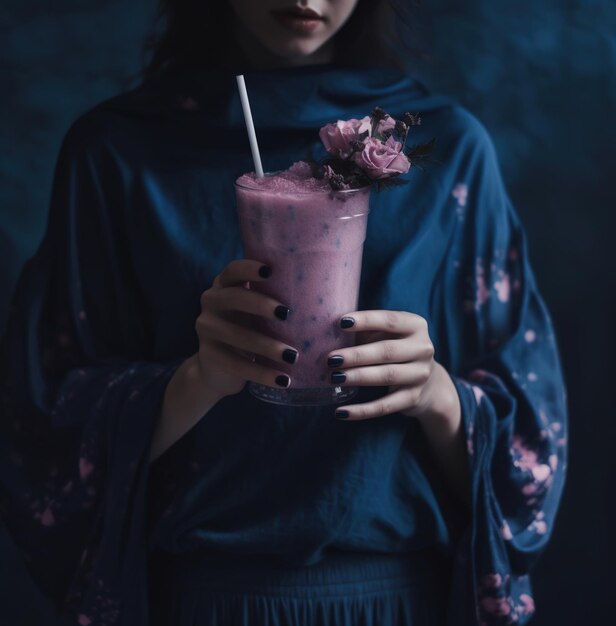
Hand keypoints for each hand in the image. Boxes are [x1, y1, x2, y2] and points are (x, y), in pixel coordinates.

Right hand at [195, 259, 298, 399]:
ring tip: (293, 356)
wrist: (219, 368)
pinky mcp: (208, 356)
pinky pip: (236, 365)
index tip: (271, 271)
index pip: (233, 270)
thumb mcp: (257, 313)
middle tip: (287, 314)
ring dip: (267, 346)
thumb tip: (330, 291)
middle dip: (260, 304)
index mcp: (224, 285)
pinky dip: (262, 374)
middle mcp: (211, 302)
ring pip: (236, 335)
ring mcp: (205, 329)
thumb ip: (276, 299)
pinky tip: (283, 380)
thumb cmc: (251, 329)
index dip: (249, 268)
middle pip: (234, 298)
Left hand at [327, 310, 459, 421]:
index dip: (366, 320)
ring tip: (334, 378)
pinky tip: (340, 412)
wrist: (428, 382)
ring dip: (358, 377)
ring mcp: (420, 375)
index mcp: (415, 326)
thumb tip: (326, 333)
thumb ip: (364, 330)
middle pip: (387, 351)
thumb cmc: (394, 349)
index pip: (390, 320)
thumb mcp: (385, 334)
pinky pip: (385, 406)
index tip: (341, 322)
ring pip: (387, 376)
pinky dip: (362, 411)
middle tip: (331, 359)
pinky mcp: (413, 398)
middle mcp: (422, 349)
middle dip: (357, 355)